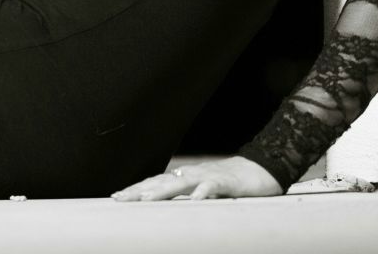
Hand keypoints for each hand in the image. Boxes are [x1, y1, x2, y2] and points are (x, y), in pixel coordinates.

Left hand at [110, 155, 283, 200]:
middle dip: (139, 190)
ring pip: (181, 182)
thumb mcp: (204, 193)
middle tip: (119, 198)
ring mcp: (207, 176)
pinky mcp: (226, 181)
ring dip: (162, 190)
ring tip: (145, 199)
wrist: (261, 169)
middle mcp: (191, 175)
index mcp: (185, 178)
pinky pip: (213, 186)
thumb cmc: (230, 183)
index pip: (155, 184)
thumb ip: (186, 198)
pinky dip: (203, 192)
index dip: (136, 190)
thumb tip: (166, 207)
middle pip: (160, 182)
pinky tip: (194, 199)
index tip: (116, 197)